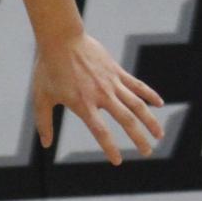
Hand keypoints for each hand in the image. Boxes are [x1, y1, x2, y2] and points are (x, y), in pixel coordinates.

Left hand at [33, 33, 164, 165]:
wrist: (61, 39)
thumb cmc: (48, 69)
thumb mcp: (41, 97)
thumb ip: (44, 122)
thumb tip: (46, 144)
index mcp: (84, 104)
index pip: (101, 131)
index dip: (110, 147)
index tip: (118, 161)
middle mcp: (102, 95)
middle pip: (126, 120)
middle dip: (138, 138)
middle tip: (147, 153)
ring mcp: (112, 82)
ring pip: (137, 104)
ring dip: (150, 121)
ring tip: (160, 135)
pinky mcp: (117, 71)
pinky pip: (137, 85)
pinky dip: (149, 95)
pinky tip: (160, 104)